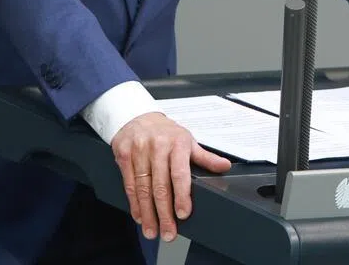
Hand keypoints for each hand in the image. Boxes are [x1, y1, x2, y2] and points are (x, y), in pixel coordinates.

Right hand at [111, 112, 231, 241]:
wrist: (137, 116)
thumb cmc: (166, 132)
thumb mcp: (188, 140)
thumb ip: (205, 157)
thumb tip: (225, 166)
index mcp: (177, 143)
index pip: (179, 173)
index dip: (181, 195)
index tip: (183, 214)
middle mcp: (157, 146)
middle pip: (160, 185)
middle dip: (164, 213)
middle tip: (168, 233)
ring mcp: (138, 151)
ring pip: (143, 188)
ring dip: (148, 213)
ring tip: (153, 231)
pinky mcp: (123, 156)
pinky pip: (129, 184)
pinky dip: (134, 204)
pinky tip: (140, 216)